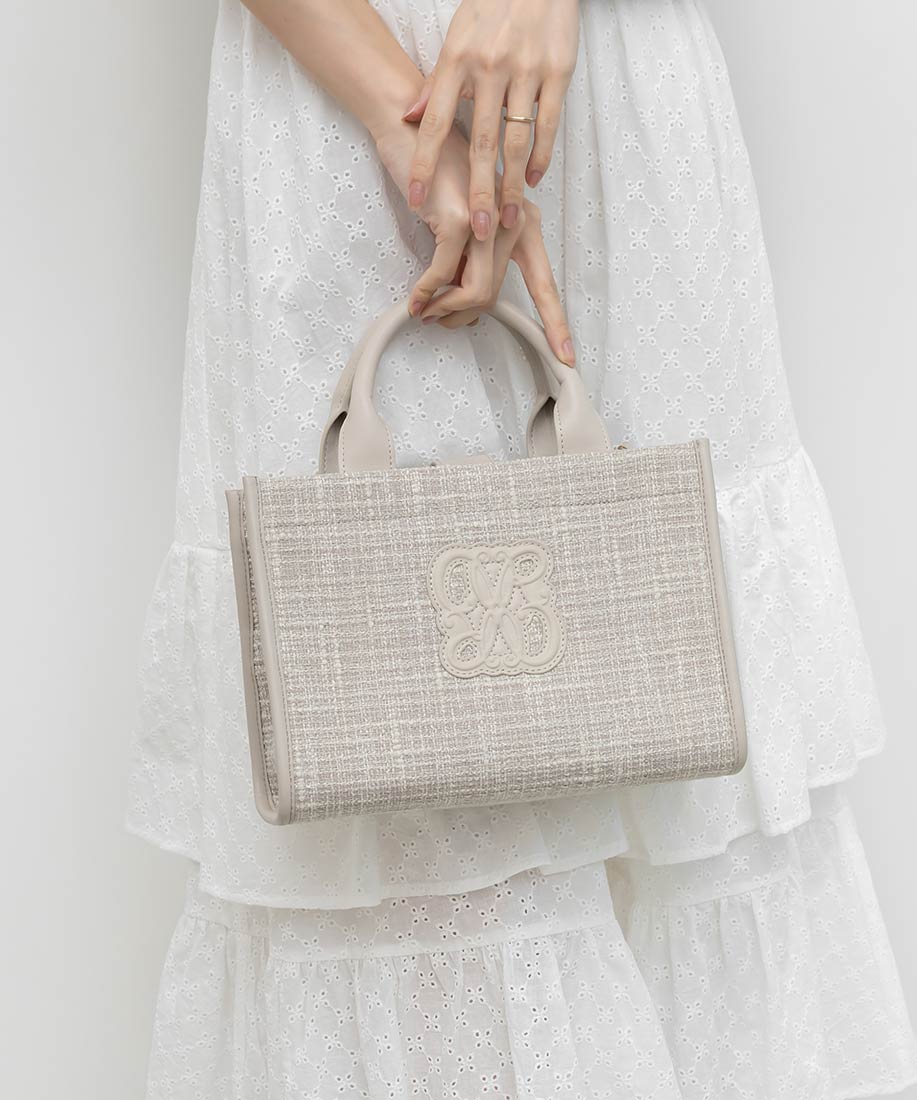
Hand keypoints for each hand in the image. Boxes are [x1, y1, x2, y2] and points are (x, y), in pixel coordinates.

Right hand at [375, 120, 575, 364]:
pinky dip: (427, 295)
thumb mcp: (466, 219)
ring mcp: (489, 220)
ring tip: (425, 309)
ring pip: (475, 292)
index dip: (556, 324)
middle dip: (462, 317)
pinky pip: (444, 277)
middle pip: (495, 296)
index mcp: (522, 223)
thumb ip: (476, 256)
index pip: (545, 284)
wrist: (411, 127)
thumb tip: (468, 304)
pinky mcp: (460, 219)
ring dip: (445, 309)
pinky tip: (415, 300)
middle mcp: (514, 221)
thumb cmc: (437, 174)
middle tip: (439, 321)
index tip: (567, 359)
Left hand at [401, 0, 578, 238]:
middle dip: (478, 192)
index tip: (416, 201)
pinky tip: (533, 182)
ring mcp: (525, 71)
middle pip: (481, 143)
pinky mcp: (558, 72)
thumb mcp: (456, 38)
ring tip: (509, 219)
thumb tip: (409, 116)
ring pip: (517, 141)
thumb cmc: (492, 7)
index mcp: (457, 61)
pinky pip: (548, 125)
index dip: (423, 164)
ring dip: (513, 186)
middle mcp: (489, 69)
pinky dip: (541, 157)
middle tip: (478, 232)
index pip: (434, 123)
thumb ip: (435, 82)